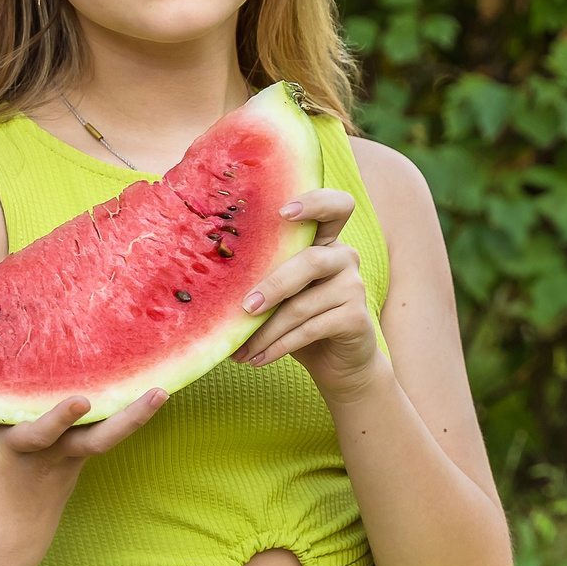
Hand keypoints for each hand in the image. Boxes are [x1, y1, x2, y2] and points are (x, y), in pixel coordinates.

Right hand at [0, 385, 164, 565]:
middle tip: (160, 393)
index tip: (80, 401)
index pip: (38, 434)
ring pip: (106, 441)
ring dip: (135, 419)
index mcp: (13, 456)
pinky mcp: (76, 470)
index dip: (58, 418)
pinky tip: (142, 391)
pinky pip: (100, 440)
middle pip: (93, 439)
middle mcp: (49, 461)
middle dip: (126, 419)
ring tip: (165, 391)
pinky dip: (118, 419)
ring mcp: (67, 468)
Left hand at [238, 189, 387, 401]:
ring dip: (266, 330)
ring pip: (303, 304)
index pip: (335, 206)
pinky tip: (257, 359)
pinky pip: (311, 329)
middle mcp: (344, 257)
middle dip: (274, 285)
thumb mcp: (283, 294)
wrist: (337, 363)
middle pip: (310, 261)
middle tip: (245, 308)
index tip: (284, 212)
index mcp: (325, 242)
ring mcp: (354, 287)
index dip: (315, 202)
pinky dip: (279, 346)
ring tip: (240, 350)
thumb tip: (210, 279)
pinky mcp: (356, 318)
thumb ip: (265, 275)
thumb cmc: (300, 320)